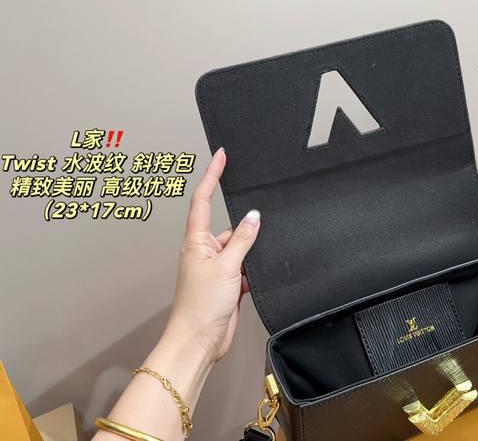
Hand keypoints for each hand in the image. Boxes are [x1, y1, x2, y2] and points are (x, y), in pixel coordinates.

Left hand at [164, 147, 260, 362]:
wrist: (199, 341)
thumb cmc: (200, 306)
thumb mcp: (226, 267)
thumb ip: (243, 240)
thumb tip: (254, 217)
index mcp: (196, 241)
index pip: (203, 200)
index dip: (211, 176)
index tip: (221, 156)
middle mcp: (205, 251)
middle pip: (231, 228)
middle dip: (246, 229)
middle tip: (261, 228)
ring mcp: (216, 268)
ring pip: (241, 248)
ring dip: (251, 254)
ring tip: (253, 266)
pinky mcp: (228, 283)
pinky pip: (245, 267)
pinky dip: (253, 271)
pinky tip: (256, 278)